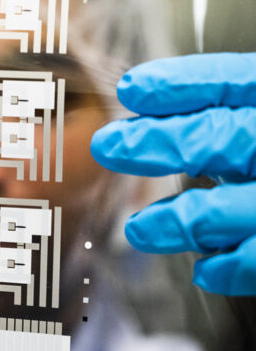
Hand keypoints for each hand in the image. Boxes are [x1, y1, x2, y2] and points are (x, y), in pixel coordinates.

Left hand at [91, 53, 255, 294]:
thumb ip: (235, 112)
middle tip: (113, 147)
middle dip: (163, 143)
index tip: (132, 90)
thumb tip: (156, 108)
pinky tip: (209, 269)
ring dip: (183, 219)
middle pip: (224, 136)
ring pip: (235, 207)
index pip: (228, 82)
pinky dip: (237, 265)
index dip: (178, 84)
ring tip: (141, 231)